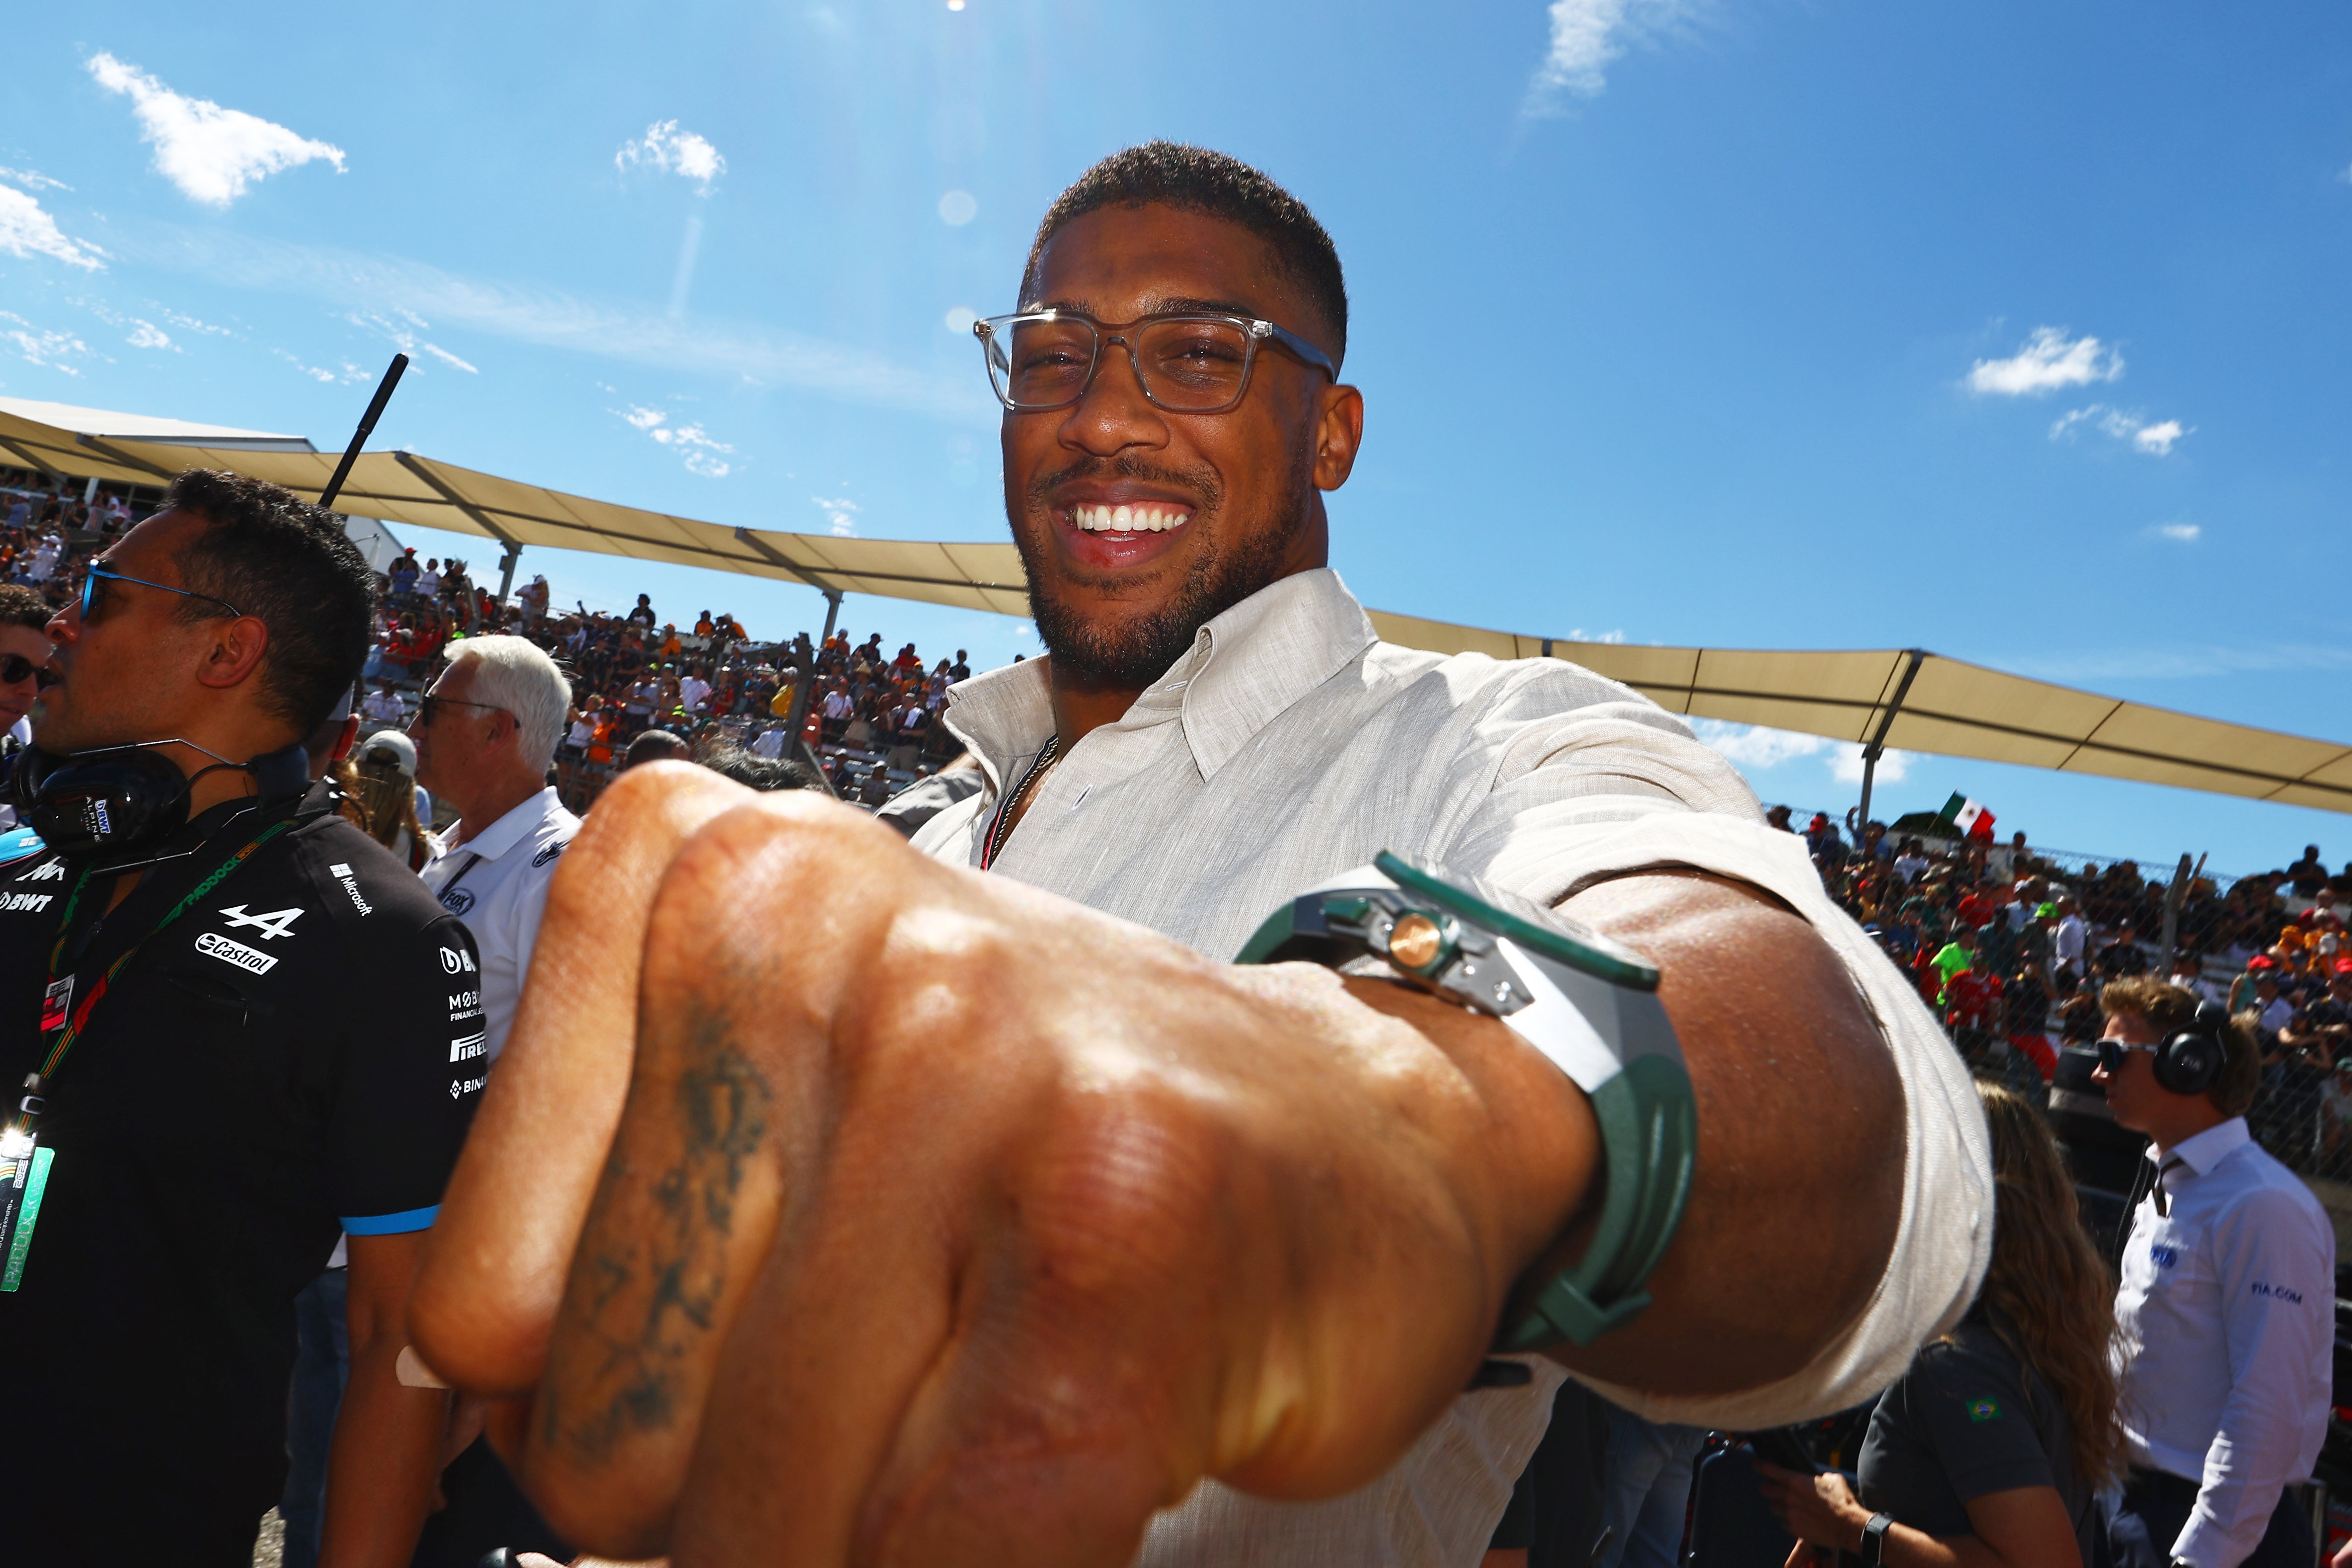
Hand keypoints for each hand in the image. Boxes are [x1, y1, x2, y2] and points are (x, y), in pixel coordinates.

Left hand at [413, 765, 1594, 1564]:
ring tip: (984, 1411)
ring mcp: (974, 1061)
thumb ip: (605, 1227)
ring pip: (766, 1511)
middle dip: (739, 1498)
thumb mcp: (781, 1094)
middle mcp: (816, 928)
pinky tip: (1066, 1471)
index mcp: (701, 875)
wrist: (1364, 1134)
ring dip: (863, 1535)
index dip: (620, 1420)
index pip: (489, 1314)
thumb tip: (441, 1432)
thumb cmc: (1051, 1133)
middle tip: (895, 1404)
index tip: (743, 1387)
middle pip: (615, 1430)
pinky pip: (943, 1546)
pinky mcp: (1121, 1217)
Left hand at [1755, 1462, 1867, 1554]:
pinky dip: (1788, 1520)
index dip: (1761, 1466)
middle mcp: (1789, 1497)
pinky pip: (1783, 1523)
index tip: (1757, 1464)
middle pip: (1765, 1489)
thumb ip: (1819, 1477)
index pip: (1770, 1470)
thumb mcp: (1833, 1479)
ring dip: (1778, 1505)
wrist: (1849, 1526)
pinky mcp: (1794, 1528)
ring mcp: (1790, 1513)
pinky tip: (1798, 1519)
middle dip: (1768, 1487)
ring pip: (1773, 1507)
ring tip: (1789, 1506)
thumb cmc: (1842, 1501)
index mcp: (1796, 1481)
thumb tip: (1818, 1478)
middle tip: (1774, 1488)